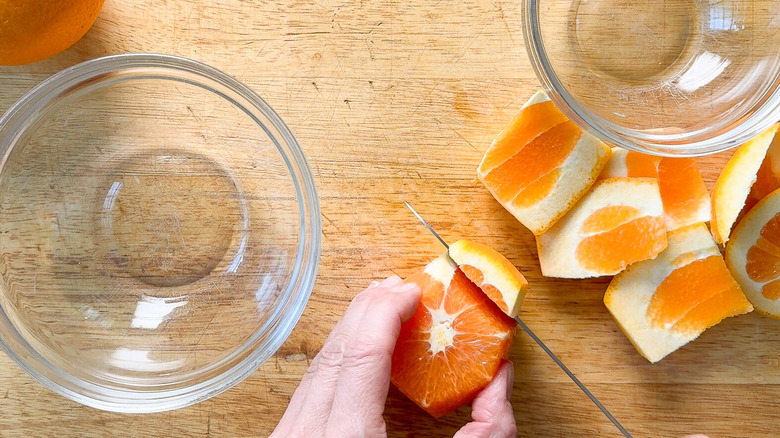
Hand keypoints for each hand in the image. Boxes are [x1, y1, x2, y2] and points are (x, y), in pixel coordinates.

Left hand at [271, 275, 517, 437]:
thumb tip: (499, 386)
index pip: (357, 358)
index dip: (383, 314)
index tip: (409, 291)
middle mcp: (305, 436)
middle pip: (334, 352)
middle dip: (369, 311)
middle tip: (403, 290)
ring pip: (318, 366)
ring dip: (353, 330)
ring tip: (384, 308)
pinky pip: (313, 386)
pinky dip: (339, 358)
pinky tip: (360, 349)